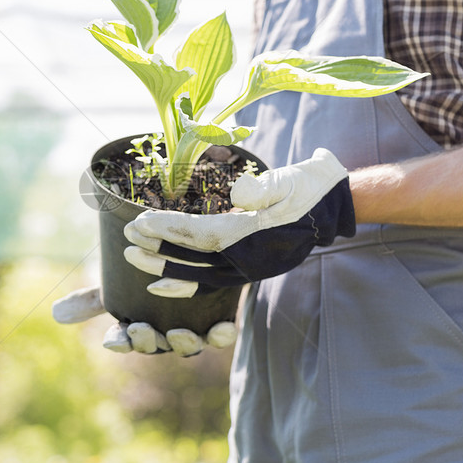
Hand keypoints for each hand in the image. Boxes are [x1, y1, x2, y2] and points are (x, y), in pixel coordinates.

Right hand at [51, 286, 237, 356]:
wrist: (195, 261)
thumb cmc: (152, 276)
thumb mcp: (119, 282)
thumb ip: (92, 298)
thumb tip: (54, 313)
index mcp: (139, 326)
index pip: (124, 340)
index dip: (119, 342)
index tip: (113, 339)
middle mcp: (165, 333)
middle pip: (155, 345)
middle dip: (147, 341)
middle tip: (140, 329)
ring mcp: (194, 329)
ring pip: (187, 345)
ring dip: (181, 343)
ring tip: (177, 333)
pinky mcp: (220, 319)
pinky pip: (222, 335)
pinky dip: (221, 334)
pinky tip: (220, 327)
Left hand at [123, 148, 355, 297]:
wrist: (337, 202)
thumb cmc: (310, 185)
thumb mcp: (292, 179)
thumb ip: (265, 187)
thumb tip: (238, 193)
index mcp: (257, 238)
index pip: (203, 236)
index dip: (168, 230)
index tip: (138, 222)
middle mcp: (251, 260)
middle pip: (194, 260)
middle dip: (158, 252)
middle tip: (125, 243)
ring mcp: (250, 267)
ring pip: (199, 275)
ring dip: (165, 267)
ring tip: (134, 260)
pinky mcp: (249, 266)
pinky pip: (211, 280)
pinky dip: (185, 283)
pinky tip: (162, 281)